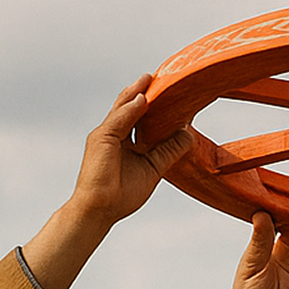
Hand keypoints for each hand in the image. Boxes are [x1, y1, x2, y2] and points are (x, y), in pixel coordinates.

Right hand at [67, 74, 194, 227]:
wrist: (99, 210)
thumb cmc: (120, 195)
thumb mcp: (153, 168)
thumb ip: (168, 151)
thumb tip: (188, 134)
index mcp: (125, 142)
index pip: (141, 117)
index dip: (154, 105)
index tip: (171, 93)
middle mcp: (115, 134)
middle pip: (131, 108)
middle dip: (144, 92)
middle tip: (161, 77)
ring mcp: (106, 135)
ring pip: (123, 108)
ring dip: (137, 92)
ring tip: (151, 79)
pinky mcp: (101, 138)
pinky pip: (119, 119)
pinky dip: (131, 108)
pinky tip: (143, 98)